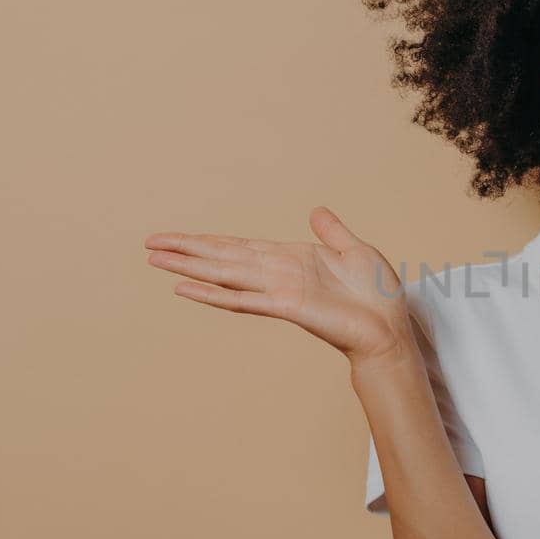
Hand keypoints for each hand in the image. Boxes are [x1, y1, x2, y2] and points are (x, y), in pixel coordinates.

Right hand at [143, 207, 413, 365]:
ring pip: (224, 275)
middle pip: (222, 258)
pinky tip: (184, 288)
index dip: (209, 241)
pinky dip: (213, 294)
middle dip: (186, 250)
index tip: (179, 237)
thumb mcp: (356, 250)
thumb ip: (332, 231)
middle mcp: (277, 274)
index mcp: (291, 259)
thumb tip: (316, 210)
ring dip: (189, 267)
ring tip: (156, 259)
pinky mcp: (285, 307)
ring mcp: (278, 290)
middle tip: (149, 244)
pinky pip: (243, 300)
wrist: (391, 328)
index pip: (240, 247)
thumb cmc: (377, 294)